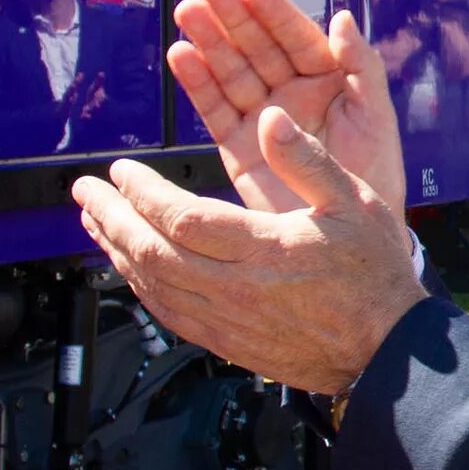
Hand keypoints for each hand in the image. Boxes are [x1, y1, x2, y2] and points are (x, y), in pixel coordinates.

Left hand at [73, 107, 426, 393]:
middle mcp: (235, 289)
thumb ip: (306, 159)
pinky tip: (129, 267)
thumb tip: (269, 119)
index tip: (120, 171)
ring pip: (152, 285)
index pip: (180, 218)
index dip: (141, 194)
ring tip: (93, 223)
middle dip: (110, 219)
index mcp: (263, 249)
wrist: (385, 350)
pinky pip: (167, 313)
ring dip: (115, 252)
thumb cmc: (373, 274)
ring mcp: (226, 320)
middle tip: (83, 192)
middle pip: (150, 253)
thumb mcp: (354, 201)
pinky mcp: (225, 342)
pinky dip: (139, 286)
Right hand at [171, 0, 404, 213]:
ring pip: (231, 72)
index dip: (276, 14)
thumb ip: (362, 66)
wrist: (352, 239)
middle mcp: (291, 93)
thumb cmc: (374, 176)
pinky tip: (182, 56)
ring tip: (187, 14)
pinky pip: (215, 109)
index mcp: (328, 79)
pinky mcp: (239, 146)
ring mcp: (262, 118)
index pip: (298, 38)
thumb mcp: (376, 118)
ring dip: (209, 43)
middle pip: (257, 47)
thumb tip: (343, 17)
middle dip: (234, 20)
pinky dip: (198, 84)